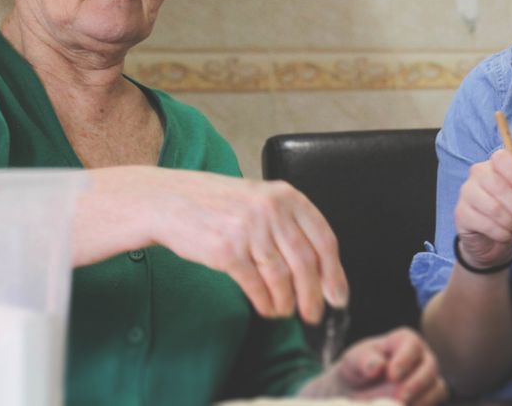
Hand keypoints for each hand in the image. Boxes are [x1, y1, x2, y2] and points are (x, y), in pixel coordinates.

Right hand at [77, 167, 347, 323]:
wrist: (172, 201)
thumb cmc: (220, 205)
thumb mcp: (262, 200)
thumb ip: (289, 224)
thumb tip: (320, 268)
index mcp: (287, 196)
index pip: (324, 239)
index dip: (335, 273)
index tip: (338, 295)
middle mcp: (272, 210)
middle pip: (306, 262)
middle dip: (314, 295)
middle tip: (315, 314)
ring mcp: (249, 229)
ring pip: (282, 277)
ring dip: (287, 302)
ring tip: (286, 312)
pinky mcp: (226, 250)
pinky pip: (255, 284)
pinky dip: (265, 302)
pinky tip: (267, 308)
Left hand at [299, 327, 447, 404]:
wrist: (359, 389)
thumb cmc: (359, 369)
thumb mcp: (354, 360)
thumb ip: (363, 360)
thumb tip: (377, 366)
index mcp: (404, 340)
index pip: (412, 345)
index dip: (404, 359)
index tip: (392, 375)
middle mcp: (421, 357)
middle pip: (430, 366)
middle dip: (416, 383)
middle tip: (401, 396)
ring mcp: (428, 377)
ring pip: (437, 387)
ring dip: (422, 399)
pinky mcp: (430, 396)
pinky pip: (434, 402)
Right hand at [453, 149, 511, 270]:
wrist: (495, 237)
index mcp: (496, 164)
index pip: (501, 158)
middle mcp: (478, 173)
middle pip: (499, 186)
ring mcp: (467, 192)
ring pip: (493, 208)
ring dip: (511, 223)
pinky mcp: (461, 212)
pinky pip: (486, 224)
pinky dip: (501, 234)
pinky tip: (505, 235)